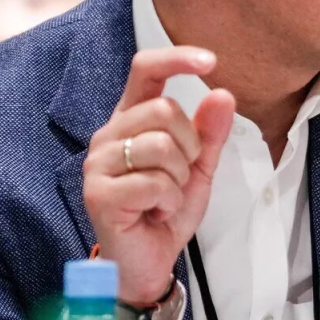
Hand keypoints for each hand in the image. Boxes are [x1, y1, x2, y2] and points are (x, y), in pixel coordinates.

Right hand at [82, 47, 235, 305]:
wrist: (148, 260)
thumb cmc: (167, 209)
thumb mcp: (199, 167)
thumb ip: (209, 132)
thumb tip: (222, 93)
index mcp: (131, 120)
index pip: (145, 71)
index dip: (176, 59)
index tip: (210, 60)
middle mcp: (109, 135)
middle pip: (163, 111)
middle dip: (189, 147)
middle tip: (181, 176)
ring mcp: (98, 163)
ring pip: (160, 146)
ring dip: (179, 178)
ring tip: (166, 197)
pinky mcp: (98, 193)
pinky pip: (153, 182)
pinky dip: (169, 201)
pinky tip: (156, 212)